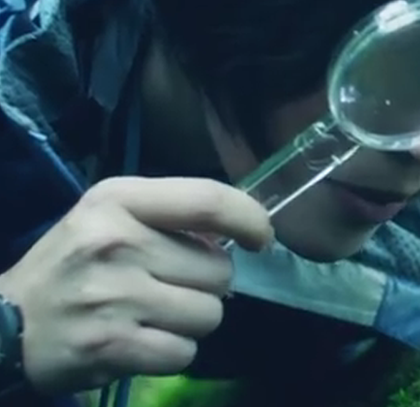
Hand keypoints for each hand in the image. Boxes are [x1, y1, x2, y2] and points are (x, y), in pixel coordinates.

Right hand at [0, 177, 271, 393]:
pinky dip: (172, 352)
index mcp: (118, 200)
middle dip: (205, 284)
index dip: (250, 219)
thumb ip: (171, 217)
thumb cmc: (72, 264)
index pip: (209, 200)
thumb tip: (238, 235)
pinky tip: (140, 341)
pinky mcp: (111, 345)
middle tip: (166, 287)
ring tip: (151, 316)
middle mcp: (116, 242)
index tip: (261, 238)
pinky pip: (185, 352)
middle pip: (219, 270)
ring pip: (209, 314)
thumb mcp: (109, 217)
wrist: (5, 323)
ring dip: (191, 321)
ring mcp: (113, 296)